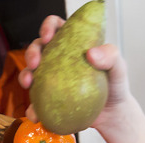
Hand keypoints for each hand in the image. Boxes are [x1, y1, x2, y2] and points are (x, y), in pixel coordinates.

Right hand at [17, 16, 130, 131]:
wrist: (113, 114)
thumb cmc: (115, 86)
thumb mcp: (119, 68)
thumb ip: (111, 56)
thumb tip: (90, 54)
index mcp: (73, 44)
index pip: (57, 26)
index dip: (48, 27)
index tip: (48, 37)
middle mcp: (59, 59)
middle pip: (38, 47)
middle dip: (31, 52)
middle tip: (34, 63)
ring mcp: (52, 78)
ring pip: (31, 71)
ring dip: (24, 76)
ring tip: (28, 84)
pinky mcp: (49, 98)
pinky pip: (36, 102)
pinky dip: (32, 108)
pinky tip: (34, 113)